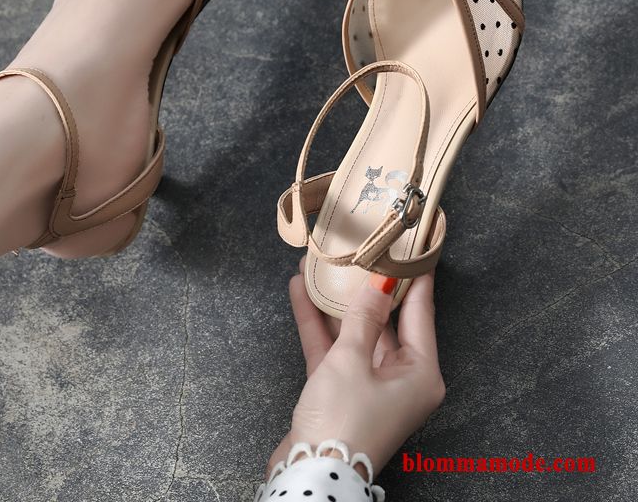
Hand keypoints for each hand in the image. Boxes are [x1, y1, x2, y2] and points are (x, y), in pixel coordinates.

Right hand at [269, 261, 444, 477]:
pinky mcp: (339, 390)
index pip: (420, 314)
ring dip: (333, 301)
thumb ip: (363, 316)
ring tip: (319, 264)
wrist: (310, 474)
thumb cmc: (344, 419)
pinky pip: (331, 348)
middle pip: (385, 321)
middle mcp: (400, 378)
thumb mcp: (353, 358)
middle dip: (365, 286)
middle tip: (359, 249)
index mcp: (421, 373)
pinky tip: (300, 292)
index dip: (414, 278)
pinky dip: (317, 323)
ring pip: (353, 332)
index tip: (413, 247)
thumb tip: (379, 281)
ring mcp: (368, 384)